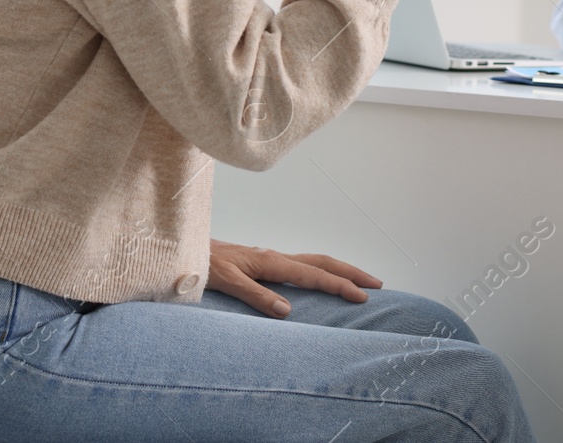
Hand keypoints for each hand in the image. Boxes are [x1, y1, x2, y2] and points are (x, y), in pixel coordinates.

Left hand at [207, 239, 382, 318]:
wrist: (184, 250)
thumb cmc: (201, 266)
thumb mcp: (226, 282)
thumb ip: (255, 295)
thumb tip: (287, 311)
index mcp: (271, 261)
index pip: (314, 275)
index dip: (340, 286)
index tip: (363, 296)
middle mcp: (275, 257)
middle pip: (323, 262)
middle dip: (351, 273)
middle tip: (377, 284)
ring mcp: (271, 259)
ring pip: (315, 262)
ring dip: (339, 271)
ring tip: (358, 281)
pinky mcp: (265, 264)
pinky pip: (302, 266)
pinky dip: (322, 272)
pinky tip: (322, 282)